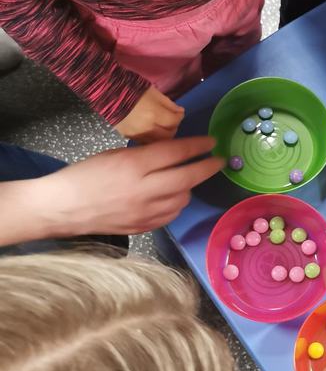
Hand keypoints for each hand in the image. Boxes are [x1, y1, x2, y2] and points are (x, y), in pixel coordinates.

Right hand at [36, 137, 221, 237]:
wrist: (61, 209)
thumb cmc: (85, 176)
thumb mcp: (116, 154)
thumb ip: (146, 155)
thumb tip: (174, 152)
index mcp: (133, 165)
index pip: (176, 152)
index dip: (198, 146)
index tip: (211, 143)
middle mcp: (143, 190)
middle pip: (188, 177)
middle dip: (208, 168)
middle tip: (219, 161)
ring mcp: (144, 212)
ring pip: (183, 198)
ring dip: (189, 187)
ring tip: (186, 178)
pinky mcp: (142, 228)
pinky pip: (172, 215)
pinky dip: (177, 204)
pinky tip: (172, 197)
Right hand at [115, 85, 184, 143]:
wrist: (106, 92)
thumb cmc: (132, 88)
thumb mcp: (154, 92)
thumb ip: (168, 104)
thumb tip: (179, 112)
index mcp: (154, 114)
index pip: (174, 121)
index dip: (179, 116)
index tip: (179, 112)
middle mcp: (147, 128)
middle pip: (169, 136)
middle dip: (173, 128)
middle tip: (173, 121)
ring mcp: (137, 135)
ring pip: (158, 143)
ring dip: (164, 136)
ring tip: (164, 128)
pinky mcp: (128, 137)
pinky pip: (146, 143)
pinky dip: (152, 139)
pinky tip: (153, 132)